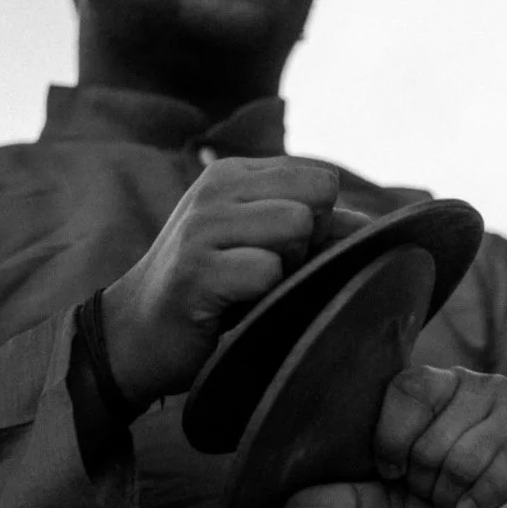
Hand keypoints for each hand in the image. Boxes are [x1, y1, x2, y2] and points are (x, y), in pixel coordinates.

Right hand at [100, 156, 349, 409]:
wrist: (134, 333)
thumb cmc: (209, 290)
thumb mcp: (257, 243)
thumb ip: (312, 228)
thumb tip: (371, 228)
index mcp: (234, 174)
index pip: (320, 178)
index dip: (320, 222)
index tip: (283, 254)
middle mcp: (217, 188)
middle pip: (316, 196)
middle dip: (308, 242)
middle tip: (267, 273)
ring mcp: (204, 226)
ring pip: (295, 225)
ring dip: (286, 270)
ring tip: (249, 290)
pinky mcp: (196, 270)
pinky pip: (266, 271)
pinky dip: (262, 297)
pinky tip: (232, 308)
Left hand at [283, 364, 506, 507]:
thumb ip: (349, 500)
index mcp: (440, 389)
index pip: (403, 390)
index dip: (391, 443)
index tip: (396, 474)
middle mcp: (483, 387)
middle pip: (431, 434)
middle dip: (429, 486)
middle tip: (446, 498)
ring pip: (469, 453)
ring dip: (460, 498)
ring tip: (470, 507)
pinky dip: (491, 494)